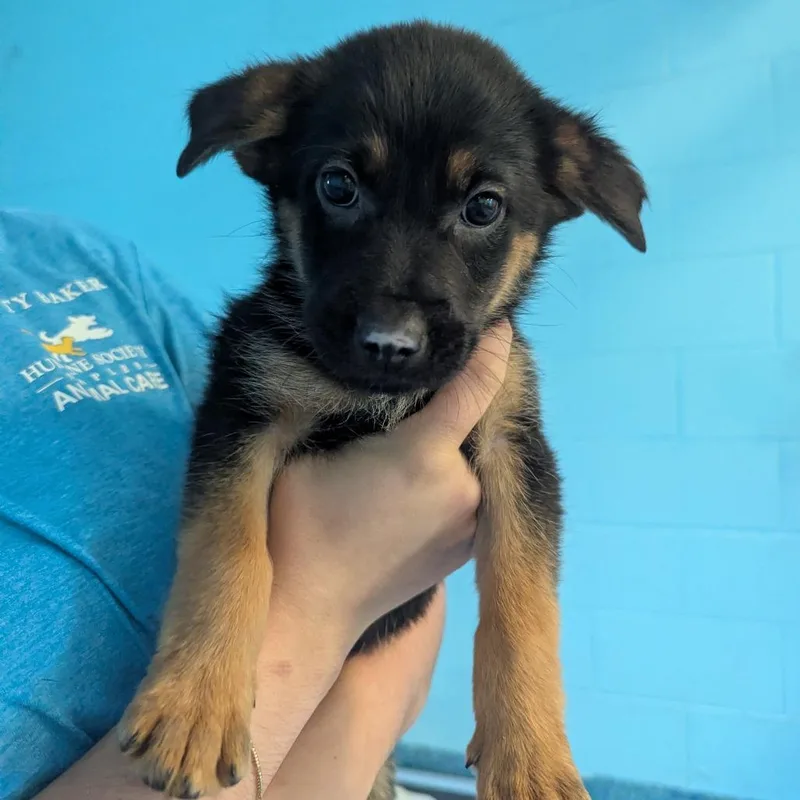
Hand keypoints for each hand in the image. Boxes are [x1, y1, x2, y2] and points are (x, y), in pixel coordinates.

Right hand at [268, 320, 512, 646]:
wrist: (304, 608)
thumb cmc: (295, 518)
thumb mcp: (317, 446)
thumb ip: (364, 407)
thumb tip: (391, 380)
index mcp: (424, 456)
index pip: (475, 386)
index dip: (489, 351)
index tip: (498, 325)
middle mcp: (464, 489)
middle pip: (478, 424)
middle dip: (465, 399)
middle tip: (439, 381)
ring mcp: (471, 526)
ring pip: (476, 461)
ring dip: (462, 441)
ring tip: (427, 429)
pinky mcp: (466, 550)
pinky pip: (472, 494)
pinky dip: (458, 475)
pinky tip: (427, 473)